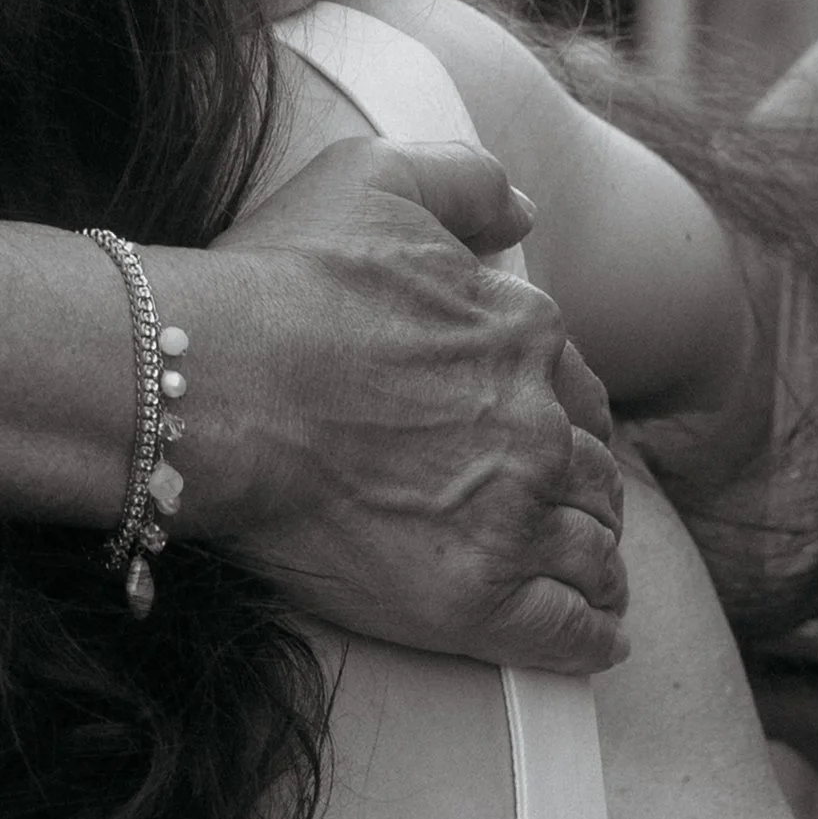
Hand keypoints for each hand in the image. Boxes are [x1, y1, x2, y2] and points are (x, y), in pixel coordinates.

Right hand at [170, 135, 626, 675]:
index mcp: (522, 335)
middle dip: (591, 495)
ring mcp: (512, 516)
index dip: (569, 417)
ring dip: (602, 566)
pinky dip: (592, 638)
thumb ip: (462, 179)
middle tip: (578, 517)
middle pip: (594, 473)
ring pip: (594, 550)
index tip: (552, 440)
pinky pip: (569, 631)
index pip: (577, 390)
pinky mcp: (477, 599)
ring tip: (599, 586)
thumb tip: (524, 210)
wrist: (215, 387)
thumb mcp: (373, 177)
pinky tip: (598, 641)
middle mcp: (536, 427)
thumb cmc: (277, 283)